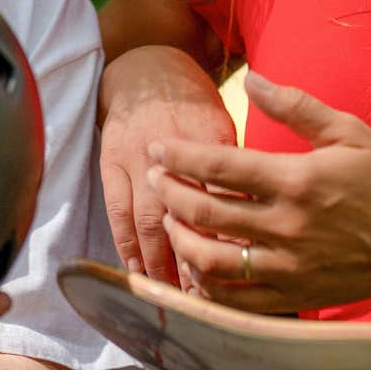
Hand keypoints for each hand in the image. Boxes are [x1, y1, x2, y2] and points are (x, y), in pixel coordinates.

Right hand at [98, 46, 238, 284]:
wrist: (146, 69)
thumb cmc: (195, 102)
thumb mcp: (227, 123)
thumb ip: (241, 167)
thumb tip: (259, 215)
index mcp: (210, 139)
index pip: (223, 198)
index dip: (231, 236)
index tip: (242, 272)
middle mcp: (171, 154)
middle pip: (184, 217)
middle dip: (196, 262)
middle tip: (208, 300)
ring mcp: (136, 161)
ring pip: (148, 222)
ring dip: (161, 263)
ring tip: (176, 297)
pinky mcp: (111, 166)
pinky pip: (118, 215)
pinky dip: (127, 247)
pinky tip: (139, 273)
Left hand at [149, 71, 370, 312]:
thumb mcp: (347, 130)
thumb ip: (295, 105)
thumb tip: (251, 78)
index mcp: (296, 180)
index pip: (217, 168)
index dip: (178, 157)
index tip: (157, 149)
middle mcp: (286, 226)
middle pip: (204, 213)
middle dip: (169, 194)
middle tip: (155, 180)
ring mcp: (288, 265)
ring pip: (212, 260)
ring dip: (181, 240)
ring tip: (171, 221)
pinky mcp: (295, 294)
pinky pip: (236, 299)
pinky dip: (207, 284)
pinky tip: (196, 266)